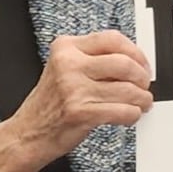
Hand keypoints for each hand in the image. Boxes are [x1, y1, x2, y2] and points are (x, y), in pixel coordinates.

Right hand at [9, 31, 154, 161]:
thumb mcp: (64, 69)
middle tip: (143, 86)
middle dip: (142, 77)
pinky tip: (127, 115)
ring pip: (128, 89)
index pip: (112, 39)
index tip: (142, 64)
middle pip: (124, 63)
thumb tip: (133, 61)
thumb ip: (93, 60)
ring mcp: (73, 88)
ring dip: (141, 99)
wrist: (29, 132)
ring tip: (140, 104)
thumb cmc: (50, 103)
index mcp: (65, 48)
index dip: (135, 52)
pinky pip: (123, 111)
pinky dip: (132, 115)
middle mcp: (68, 64)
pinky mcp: (81, 112)